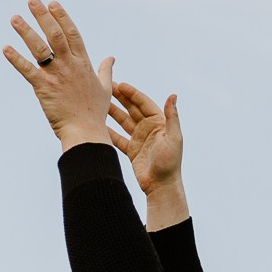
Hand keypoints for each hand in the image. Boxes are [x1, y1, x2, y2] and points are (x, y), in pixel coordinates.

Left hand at [3, 0, 113, 148]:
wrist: (85, 132)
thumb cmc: (94, 113)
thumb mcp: (105, 89)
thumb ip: (106, 71)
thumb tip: (111, 58)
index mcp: (84, 64)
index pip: (73, 34)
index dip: (62, 18)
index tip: (53, 3)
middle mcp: (70, 66)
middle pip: (56, 35)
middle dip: (43, 16)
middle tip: (32, 1)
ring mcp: (57, 76)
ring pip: (40, 48)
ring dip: (26, 32)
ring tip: (15, 18)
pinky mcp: (44, 88)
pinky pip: (27, 70)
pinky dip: (16, 59)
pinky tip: (6, 48)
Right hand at [108, 80, 182, 195]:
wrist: (162, 186)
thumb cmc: (170, 163)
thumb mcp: (173, 138)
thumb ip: (172, 116)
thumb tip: (173, 95)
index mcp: (159, 123)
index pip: (143, 103)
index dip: (132, 93)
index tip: (119, 84)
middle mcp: (149, 129)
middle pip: (132, 109)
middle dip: (120, 98)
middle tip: (106, 87)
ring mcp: (139, 139)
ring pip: (123, 121)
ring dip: (112, 111)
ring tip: (99, 102)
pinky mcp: (132, 150)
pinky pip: (118, 137)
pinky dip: (109, 131)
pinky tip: (99, 124)